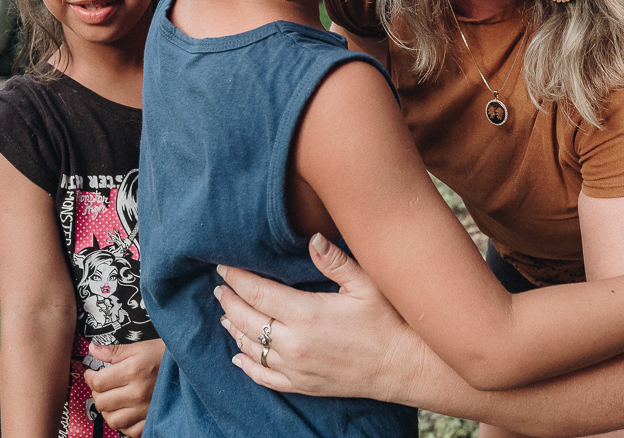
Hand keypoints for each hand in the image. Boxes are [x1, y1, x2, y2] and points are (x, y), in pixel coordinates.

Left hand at [83, 338, 164, 436]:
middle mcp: (138, 393)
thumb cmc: (165, 356)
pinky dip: (123, 424)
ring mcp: (145, 409)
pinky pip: (129, 431)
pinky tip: (126, 411)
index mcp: (133, 371)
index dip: (90, 377)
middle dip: (97, 392)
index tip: (92, 374)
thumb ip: (114, 351)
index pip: (98, 382)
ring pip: (112, 420)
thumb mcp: (140, 348)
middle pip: (101, 402)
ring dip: (108, 410)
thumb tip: (93, 349)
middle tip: (102, 385)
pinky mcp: (151, 419)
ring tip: (112, 399)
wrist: (189, 366)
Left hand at [215, 233, 423, 401]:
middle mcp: (294, 343)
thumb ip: (335, 261)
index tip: (223, 266)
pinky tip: (238, 354)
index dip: (236, 278)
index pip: (257, 292)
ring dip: (233, 328)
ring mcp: (295, 367)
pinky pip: (263, 376)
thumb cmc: (388, 321)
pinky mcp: (301, 384)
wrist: (403, 367)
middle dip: (229, 300)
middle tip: (220, 286)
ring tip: (226, 313)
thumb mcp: (365, 285)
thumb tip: (312, 238)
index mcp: (306, 314)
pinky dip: (246, 364)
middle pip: (245, 319)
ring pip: (250, 347)